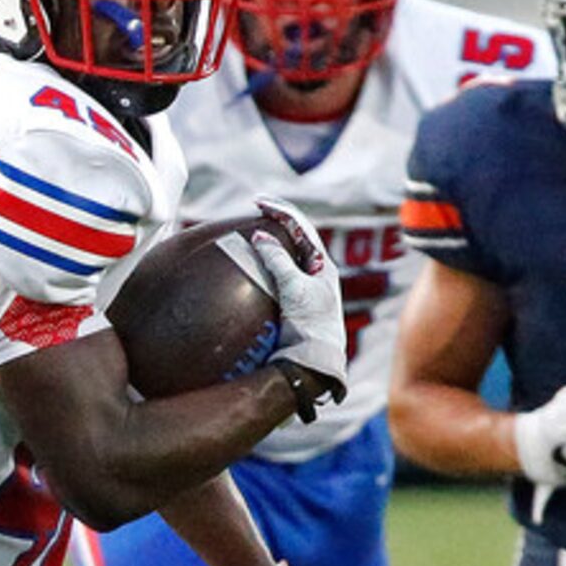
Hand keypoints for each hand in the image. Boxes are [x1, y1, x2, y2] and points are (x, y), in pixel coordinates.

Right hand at [245, 195, 346, 418]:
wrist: (312, 361)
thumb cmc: (311, 325)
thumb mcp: (296, 288)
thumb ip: (278, 261)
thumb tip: (259, 236)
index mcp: (323, 266)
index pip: (302, 229)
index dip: (281, 212)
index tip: (258, 203)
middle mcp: (313, 275)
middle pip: (293, 239)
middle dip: (275, 223)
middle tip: (254, 212)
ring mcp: (300, 290)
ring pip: (284, 258)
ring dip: (267, 244)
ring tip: (247, 233)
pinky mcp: (288, 305)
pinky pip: (272, 279)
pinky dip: (258, 268)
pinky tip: (242, 269)